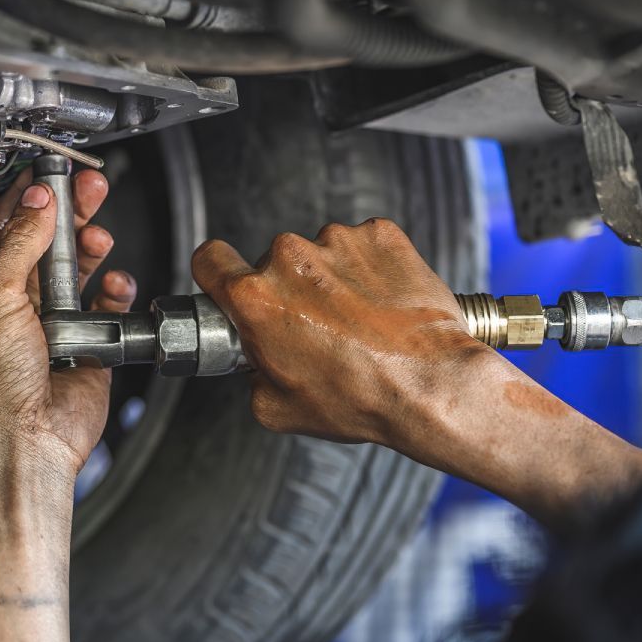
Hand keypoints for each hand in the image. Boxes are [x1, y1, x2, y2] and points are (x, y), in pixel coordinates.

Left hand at [0, 169, 136, 479]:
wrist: (25, 441)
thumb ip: (18, 243)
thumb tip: (35, 202)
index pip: (0, 229)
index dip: (26, 197)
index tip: (48, 173)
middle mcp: (10, 306)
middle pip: (43, 243)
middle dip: (67, 215)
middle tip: (89, 190)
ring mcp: (48, 325)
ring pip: (76, 271)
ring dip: (89, 250)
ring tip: (99, 235)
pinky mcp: (83, 345)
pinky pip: (105, 307)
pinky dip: (113, 291)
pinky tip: (113, 283)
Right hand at [192, 219, 491, 452]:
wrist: (433, 385)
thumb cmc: (361, 398)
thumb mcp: (276, 407)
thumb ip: (251, 370)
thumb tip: (256, 358)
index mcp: (256, 298)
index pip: (209, 259)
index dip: (216, 273)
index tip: (229, 282)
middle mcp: (290, 259)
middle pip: (272, 263)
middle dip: (289, 291)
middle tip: (318, 328)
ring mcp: (338, 241)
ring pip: (320, 253)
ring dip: (332, 279)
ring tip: (361, 320)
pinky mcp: (381, 234)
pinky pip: (363, 245)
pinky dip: (370, 268)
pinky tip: (383, 303)